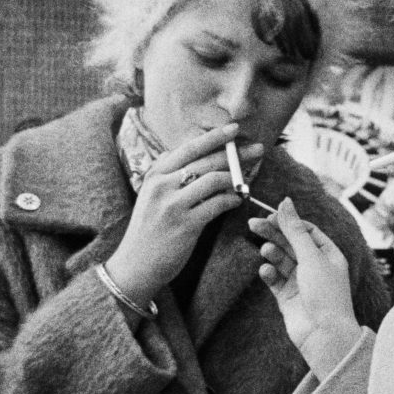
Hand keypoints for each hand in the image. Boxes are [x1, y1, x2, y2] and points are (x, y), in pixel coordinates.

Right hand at [105, 125, 261, 306]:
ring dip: (237, 179)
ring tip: (247, 182)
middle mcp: (162, 185)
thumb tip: (181, 155)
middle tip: (258, 149)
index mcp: (155, 174)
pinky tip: (237, 201)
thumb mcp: (150, 196)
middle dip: (236, 153)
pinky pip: (217, 205)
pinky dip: (231, 200)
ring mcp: (173, 205)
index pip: (189, 148)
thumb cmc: (149, 230)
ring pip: (214, 180)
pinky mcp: (185, 225)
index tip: (235, 129)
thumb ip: (167, 175)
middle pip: (206, 161)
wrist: (135, 265)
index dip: (214, 136)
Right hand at [252, 198, 360, 378]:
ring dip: (272, 253)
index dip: (289, 222)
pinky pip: (274, 279)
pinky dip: (269, 272)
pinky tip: (266, 270)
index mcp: (329, 254)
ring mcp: (301, 282)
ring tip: (265, 251)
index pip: (306, 230)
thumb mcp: (311, 256)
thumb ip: (295, 229)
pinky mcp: (287, 297)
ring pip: (281, 260)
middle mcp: (315, 267)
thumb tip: (285, 202)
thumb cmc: (325, 294)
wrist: (323, 334)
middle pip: (291, 243)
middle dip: (274, 233)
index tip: (271, 215)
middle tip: (253, 223)